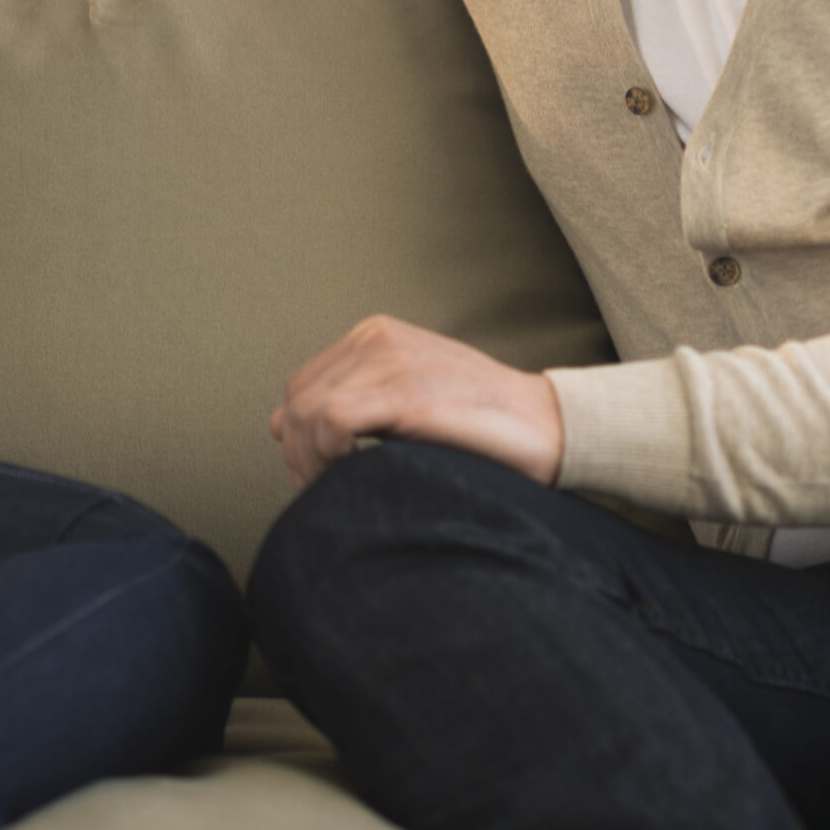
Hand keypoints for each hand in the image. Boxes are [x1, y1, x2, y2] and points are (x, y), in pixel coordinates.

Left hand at [269, 315, 564, 488]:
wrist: (548, 426)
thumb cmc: (482, 427)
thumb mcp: (408, 403)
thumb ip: (353, 405)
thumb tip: (281, 425)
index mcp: (376, 336)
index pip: (303, 385)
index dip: (299, 437)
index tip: (318, 477)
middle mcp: (377, 338)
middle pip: (298, 399)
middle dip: (299, 453)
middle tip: (321, 493)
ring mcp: (391, 360)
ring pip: (307, 411)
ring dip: (310, 461)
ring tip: (336, 491)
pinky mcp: (406, 390)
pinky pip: (331, 420)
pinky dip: (327, 456)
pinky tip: (354, 475)